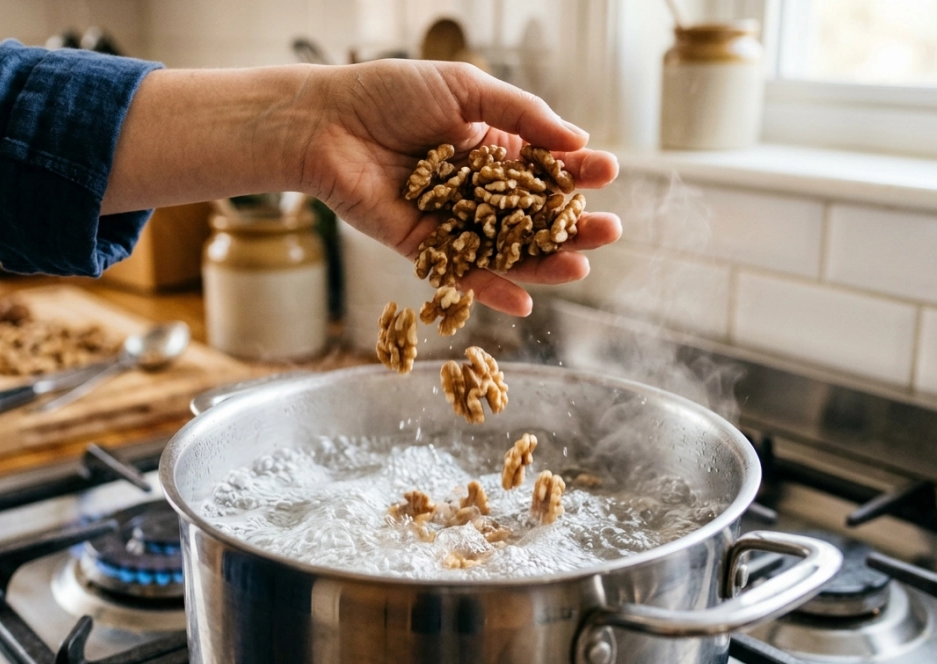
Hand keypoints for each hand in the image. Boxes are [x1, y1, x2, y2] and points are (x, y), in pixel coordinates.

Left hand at [299, 60, 620, 315]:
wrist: (326, 123)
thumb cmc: (391, 94)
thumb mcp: (465, 90)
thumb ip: (521, 115)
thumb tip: (577, 138)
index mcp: (490, 147)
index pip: (544, 166)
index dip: (576, 171)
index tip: (607, 172)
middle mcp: (476, 188)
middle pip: (533, 215)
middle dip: (572, 224)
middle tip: (610, 230)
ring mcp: (452, 221)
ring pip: (506, 249)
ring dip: (544, 261)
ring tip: (581, 266)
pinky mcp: (422, 249)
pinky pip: (462, 273)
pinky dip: (492, 288)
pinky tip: (525, 301)